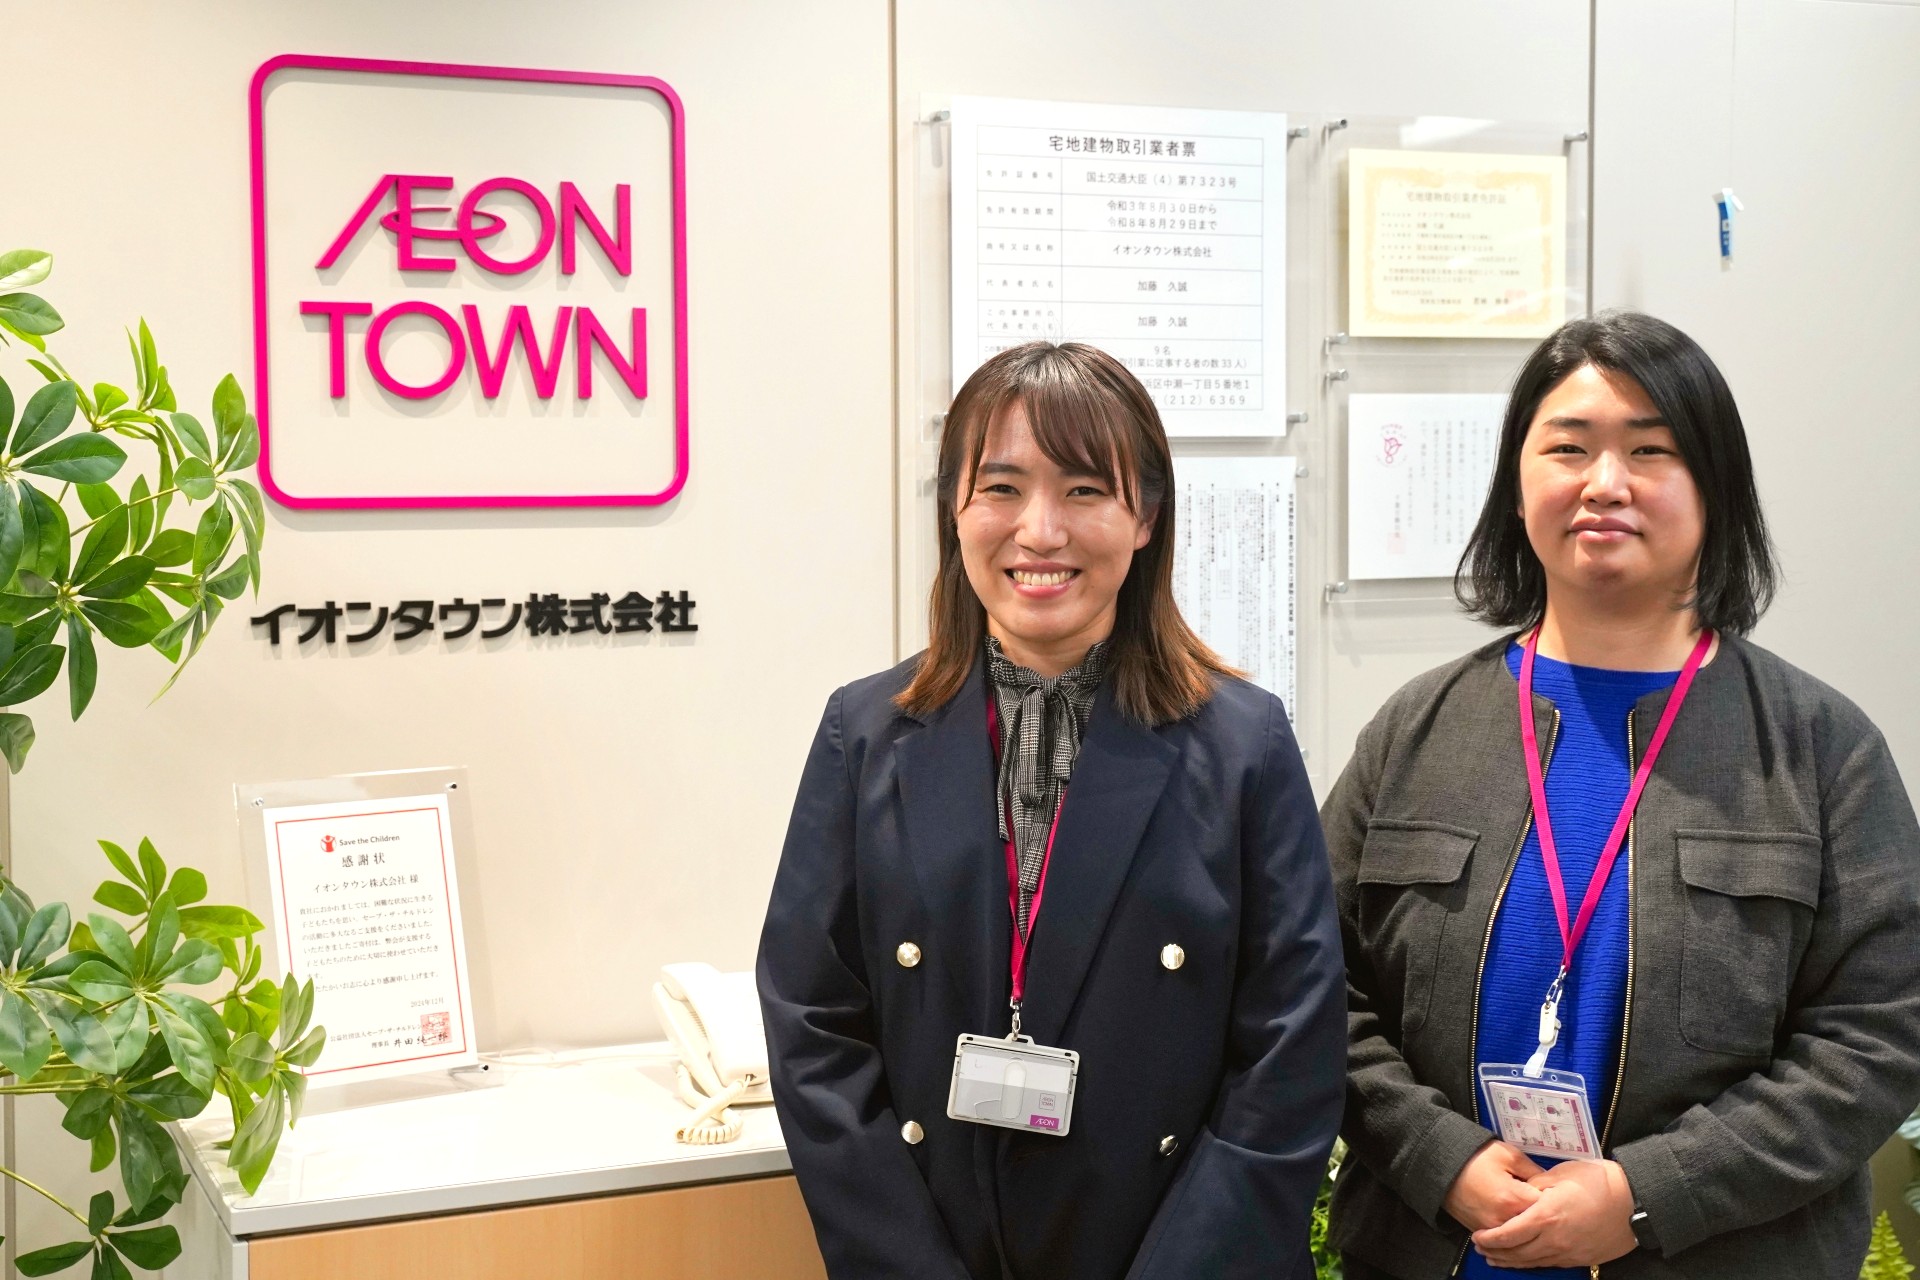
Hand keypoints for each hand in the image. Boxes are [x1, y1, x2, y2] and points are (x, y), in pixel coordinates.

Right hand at [1442, 1141, 1545, 1231]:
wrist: (1440, 1164)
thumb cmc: (1476, 1157)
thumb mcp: (1509, 1155)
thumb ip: (1534, 1171)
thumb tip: (1549, 1186)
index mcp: (1515, 1199)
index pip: (1548, 1208)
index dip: (1554, 1199)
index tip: (1555, 1193)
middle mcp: (1505, 1220)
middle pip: (1535, 1227)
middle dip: (1542, 1216)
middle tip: (1545, 1204)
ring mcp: (1491, 1229)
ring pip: (1520, 1237)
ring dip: (1528, 1227)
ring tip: (1531, 1214)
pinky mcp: (1480, 1231)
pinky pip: (1504, 1238)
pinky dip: (1512, 1232)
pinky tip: (1515, 1220)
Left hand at [1472, 1159, 1636, 1268]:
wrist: (1635, 1201)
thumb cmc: (1599, 1182)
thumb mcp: (1561, 1174)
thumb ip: (1535, 1185)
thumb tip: (1521, 1194)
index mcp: (1546, 1216)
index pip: (1509, 1234)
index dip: (1490, 1238)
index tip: (1477, 1235)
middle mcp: (1554, 1239)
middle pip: (1516, 1253)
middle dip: (1495, 1252)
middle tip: (1481, 1248)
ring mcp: (1568, 1252)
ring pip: (1532, 1262)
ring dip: (1511, 1261)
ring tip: (1496, 1259)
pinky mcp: (1581, 1258)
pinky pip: (1550, 1263)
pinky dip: (1532, 1263)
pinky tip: (1525, 1260)